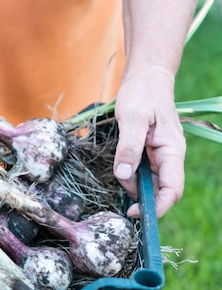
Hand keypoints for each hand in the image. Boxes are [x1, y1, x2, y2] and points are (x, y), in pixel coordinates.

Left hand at [113, 67, 185, 217]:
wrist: (146, 77)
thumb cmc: (142, 93)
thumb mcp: (133, 118)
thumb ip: (128, 146)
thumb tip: (124, 175)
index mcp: (172, 151)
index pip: (172, 189)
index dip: (157, 206)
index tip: (134, 212)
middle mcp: (169, 157)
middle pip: (159, 190)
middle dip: (141, 198)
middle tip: (118, 195)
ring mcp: (159, 155)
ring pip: (147, 182)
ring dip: (131, 185)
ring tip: (117, 170)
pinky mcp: (148, 152)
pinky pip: (140, 172)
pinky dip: (129, 175)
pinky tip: (119, 169)